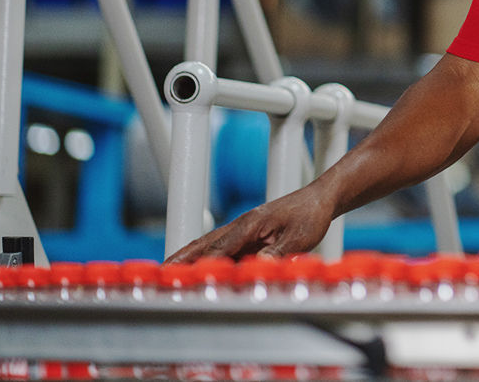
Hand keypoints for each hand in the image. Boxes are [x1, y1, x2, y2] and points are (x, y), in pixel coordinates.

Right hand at [166, 183, 335, 262]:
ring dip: (189, 258)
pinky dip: (207, 259)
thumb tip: (257, 266)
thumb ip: (277, 253)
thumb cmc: (310, 215)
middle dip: (181, 258)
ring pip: (210, 246)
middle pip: (204, 244)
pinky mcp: (248, 236)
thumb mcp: (300, 238)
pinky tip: (198, 271)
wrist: (319, 200)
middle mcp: (241, 226)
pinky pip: (223, 249)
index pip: (220, 247)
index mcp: (250, 223)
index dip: (201, 264)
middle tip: (159, 274)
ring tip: (168, 274)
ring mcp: (243, 231)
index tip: (184, 277)